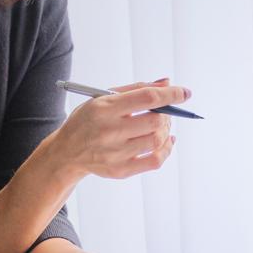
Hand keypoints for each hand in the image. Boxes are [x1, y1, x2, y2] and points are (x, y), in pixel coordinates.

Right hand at [48, 78, 188, 179]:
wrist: (67, 151)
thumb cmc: (89, 119)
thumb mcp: (103, 97)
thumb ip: (137, 89)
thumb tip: (167, 82)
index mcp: (105, 108)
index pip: (147, 98)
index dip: (171, 94)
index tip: (185, 93)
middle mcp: (109, 131)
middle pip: (155, 120)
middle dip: (167, 114)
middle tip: (165, 111)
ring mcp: (115, 153)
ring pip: (157, 140)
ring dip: (165, 130)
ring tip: (161, 125)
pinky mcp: (120, 170)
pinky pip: (155, 161)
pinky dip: (166, 149)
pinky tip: (166, 141)